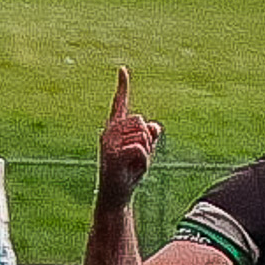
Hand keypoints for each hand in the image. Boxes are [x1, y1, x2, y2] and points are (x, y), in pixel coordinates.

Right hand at [96, 66, 161, 209]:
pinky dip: (143, 160)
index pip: (120, 105)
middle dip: (148, 139)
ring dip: (146, 151)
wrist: (117, 195)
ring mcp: (109, 144)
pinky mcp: (111, 155)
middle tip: (139, 157)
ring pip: (142, 134)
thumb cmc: (128, 174)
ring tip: (134, 164)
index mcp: (115, 130)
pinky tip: (134, 169)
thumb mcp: (144, 154)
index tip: (123, 69)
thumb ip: (149, 138)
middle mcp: (109, 133)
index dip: (123, 87)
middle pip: (140, 121)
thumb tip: (155, 126)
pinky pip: (139, 148)